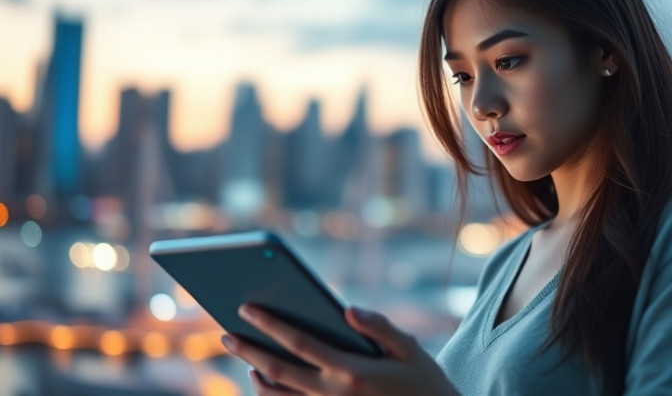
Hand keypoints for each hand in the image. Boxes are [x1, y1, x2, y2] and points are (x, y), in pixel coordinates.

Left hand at [221, 304, 458, 395]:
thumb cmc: (422, 379)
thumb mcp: (409, 348)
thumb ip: (379, 326)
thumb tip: (348, 309)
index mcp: (351, 370)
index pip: (299, 342)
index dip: (270, 324)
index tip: (247, 308)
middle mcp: (334, 393)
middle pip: (279, 370)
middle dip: (249, 350)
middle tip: (225, 333)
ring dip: (256, 375)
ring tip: (244, 357)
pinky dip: (271, 395)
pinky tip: (264, 379)